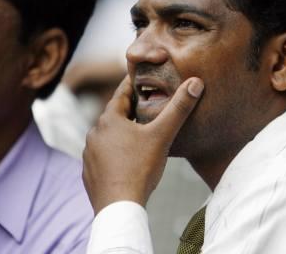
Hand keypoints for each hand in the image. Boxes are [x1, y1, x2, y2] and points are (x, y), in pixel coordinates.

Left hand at [83, 75, 203, 213]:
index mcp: (109, 119)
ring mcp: (89, 154)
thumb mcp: (163, 135)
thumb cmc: (140, 168)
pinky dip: (114, 154)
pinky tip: (126, 160)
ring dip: (122, 134)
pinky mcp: (89, 172)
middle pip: (115, 116)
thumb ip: (179, 108)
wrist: (119, 207)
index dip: (133, 85)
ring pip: (108, 137)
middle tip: (145, 106)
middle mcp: (95, 133)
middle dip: (130, 111)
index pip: (122, 94)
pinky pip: (103, 156)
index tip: (141, 78)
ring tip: (138, 135)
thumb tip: (195, 83)